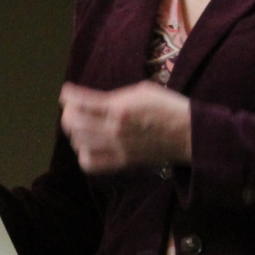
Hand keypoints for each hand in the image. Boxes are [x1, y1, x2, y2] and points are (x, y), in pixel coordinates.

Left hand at [58, 81, 191, 173]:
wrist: (188, 134)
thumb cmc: (168, 107)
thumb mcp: (141, 90)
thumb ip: (115, 96)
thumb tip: (95, 100)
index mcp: (119, 109)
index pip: (81, 102)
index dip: (69, 95)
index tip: (67, 92)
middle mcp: (114, 130)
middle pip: (74, 123)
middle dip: (69, 113)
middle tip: (73, 108)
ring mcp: (116, 149)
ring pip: (78, 143)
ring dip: (74, 132)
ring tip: (80, 125)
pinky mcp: (121, 162)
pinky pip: (90, 163)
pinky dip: (83, 153)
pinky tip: (88, 145)